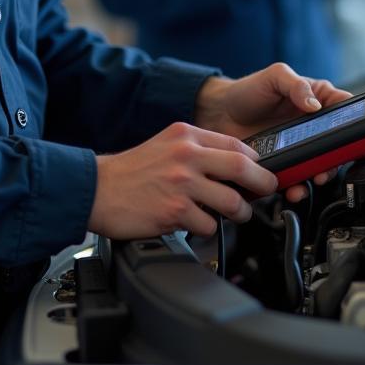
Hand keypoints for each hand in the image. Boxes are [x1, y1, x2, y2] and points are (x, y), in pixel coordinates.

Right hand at [88, 122, 277, 238]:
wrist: (97, 189)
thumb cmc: (132, 171)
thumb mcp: (166, 144)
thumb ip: (197, 148)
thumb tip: (234, 163)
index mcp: (186, 135)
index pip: (236, 144)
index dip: (257, 161)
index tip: (264, 171)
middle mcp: (186, 156)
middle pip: (242, 168)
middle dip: (263, 184)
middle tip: (267, 192)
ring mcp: (181, 184)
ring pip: (231, 201)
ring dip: (240, 213)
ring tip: (236, 214)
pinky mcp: (174, 211)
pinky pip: (209, 225)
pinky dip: (209, 229)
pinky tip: (199, 225)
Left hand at [194, 63, 352, 202]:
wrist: (219, 113)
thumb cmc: (248, 90)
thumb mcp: (274, 77)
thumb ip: (296, 85)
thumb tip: (314, 103)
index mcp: (316, 99)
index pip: (345, 109)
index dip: (355, 121)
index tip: (356, 133)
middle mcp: (312, 126)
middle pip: (338, 145)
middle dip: (338, 157)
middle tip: (330, 164)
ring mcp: (299, 147)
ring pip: (320, 166)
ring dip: (321, 175)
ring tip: (313, 179)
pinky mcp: (284, 164)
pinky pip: (298, 179)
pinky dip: (299, 187)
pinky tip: (293, 188)